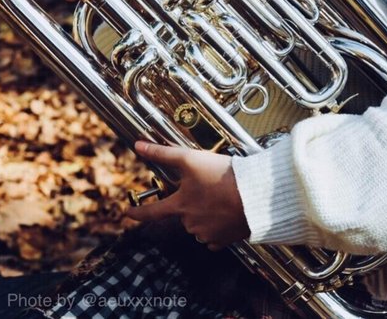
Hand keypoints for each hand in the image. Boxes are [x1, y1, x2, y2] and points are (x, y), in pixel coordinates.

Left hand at [127, 141, 250, 250]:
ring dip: (204, 213)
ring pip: (198, 224)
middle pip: (182, 213)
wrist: (257, 195)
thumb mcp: (190, 159)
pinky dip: (217, 226)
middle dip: (190, 202)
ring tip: (220, 197)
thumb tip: (138, 146)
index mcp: (180, 206)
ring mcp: (208, 234)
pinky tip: (226, 213)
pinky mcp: (225, 240)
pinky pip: (215, 236)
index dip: (138, 212)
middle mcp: (191, 223)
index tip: (128, 213)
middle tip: (208, 188)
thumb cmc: (224, 176)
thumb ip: (162, 153)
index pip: (152, 212)